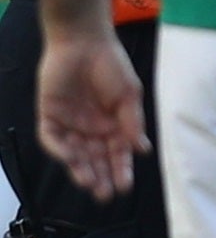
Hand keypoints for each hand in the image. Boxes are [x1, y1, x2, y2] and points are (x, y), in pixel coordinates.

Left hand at [37, 32, 148, 202]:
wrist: (83, 42)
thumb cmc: (111, 64)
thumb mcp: (129, 95)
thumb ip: (133, 123)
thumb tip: (142, 150)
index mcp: (113, 124)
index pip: (117, 153)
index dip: (121, 170)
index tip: (125, 186)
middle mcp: (91, 128)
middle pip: (95, 159)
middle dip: (101, 178)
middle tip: (105, 194)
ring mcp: (70, 123)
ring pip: (74, 155)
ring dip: (81, 170)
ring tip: (90, 184)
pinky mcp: (50, 116)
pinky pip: (52, 139)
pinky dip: (60, 150)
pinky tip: (72, 157)